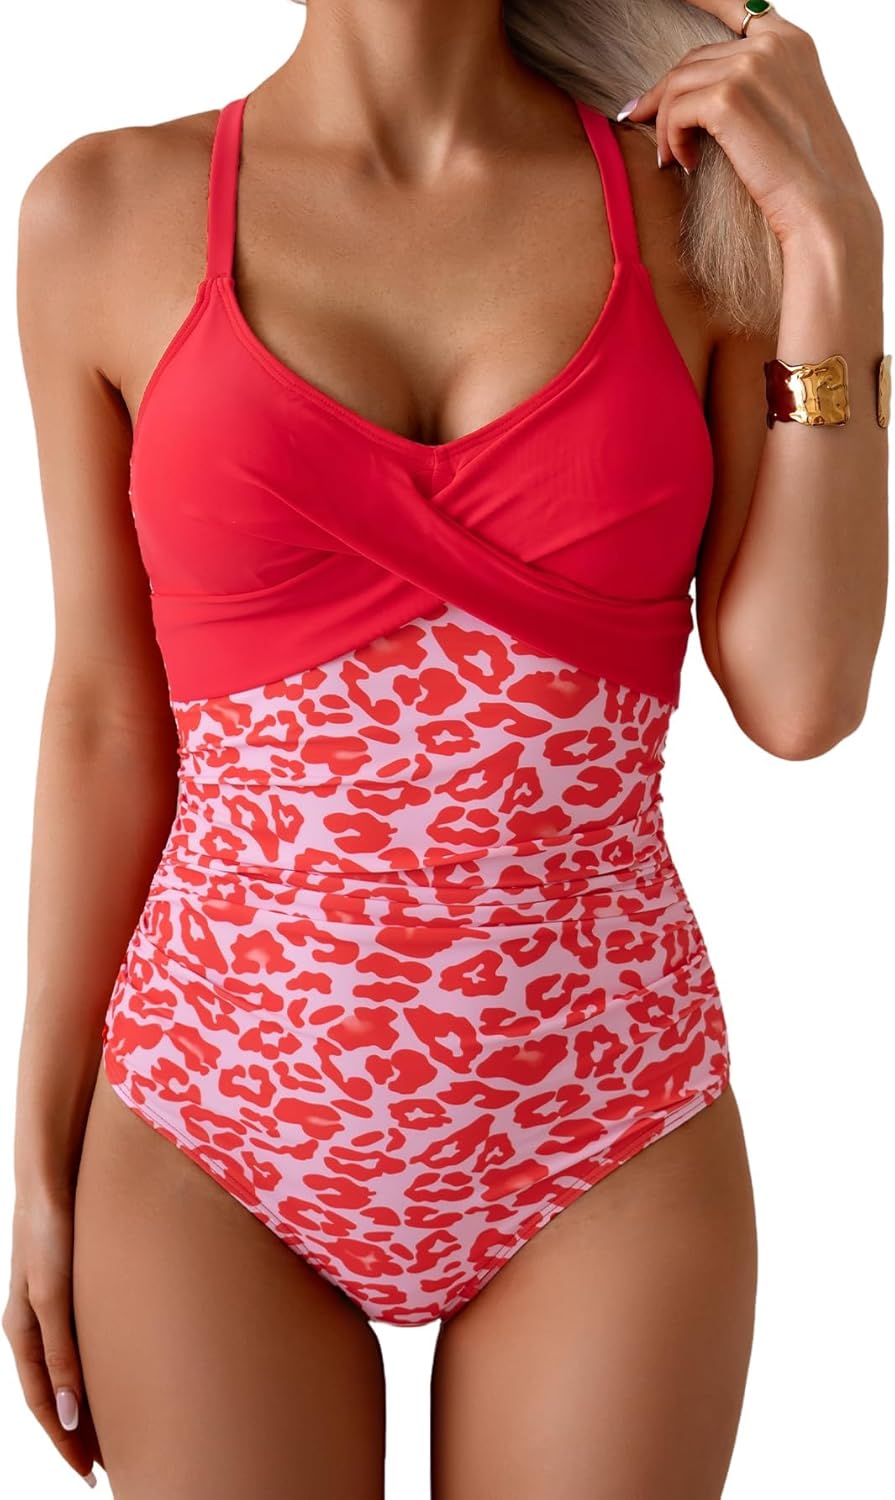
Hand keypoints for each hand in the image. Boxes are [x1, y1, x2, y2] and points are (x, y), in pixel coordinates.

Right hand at [2, 1189, 102, 1487]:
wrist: (55, 1176)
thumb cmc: (49, 1232)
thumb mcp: (53, 1296)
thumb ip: (60, 1353)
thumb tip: (68, 1414)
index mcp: (21, 1331)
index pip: (42, 1403)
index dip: (64, 1441)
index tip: (89, 1473)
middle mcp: (34, 1322)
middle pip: (53, 1392)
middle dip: (75, 1432)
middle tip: (104, 1466)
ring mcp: (51, 1304)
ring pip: (67, 1368)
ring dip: (86, 1402)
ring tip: (113, 1430)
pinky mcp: (72, 1285)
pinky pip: (80, 1340)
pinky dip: (92, 1367)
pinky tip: (115, 1371)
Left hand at [620, 0, 880, 247]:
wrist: (823, 209)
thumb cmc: (804, 175)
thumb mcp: (787, 111)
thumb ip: (755, 86)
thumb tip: (697, 94)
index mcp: (791, 41)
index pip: (734, 8)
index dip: (700, 3)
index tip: (674, 1)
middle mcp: (772, 44)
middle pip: (694, 58)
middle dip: (664, 95)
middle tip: (646, 122)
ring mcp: (750, 66)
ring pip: (677, 85)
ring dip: (666, 125)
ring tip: (672, 159)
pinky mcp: (728, 98)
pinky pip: (675, 112)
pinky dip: (672, 140)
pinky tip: (684, 165)